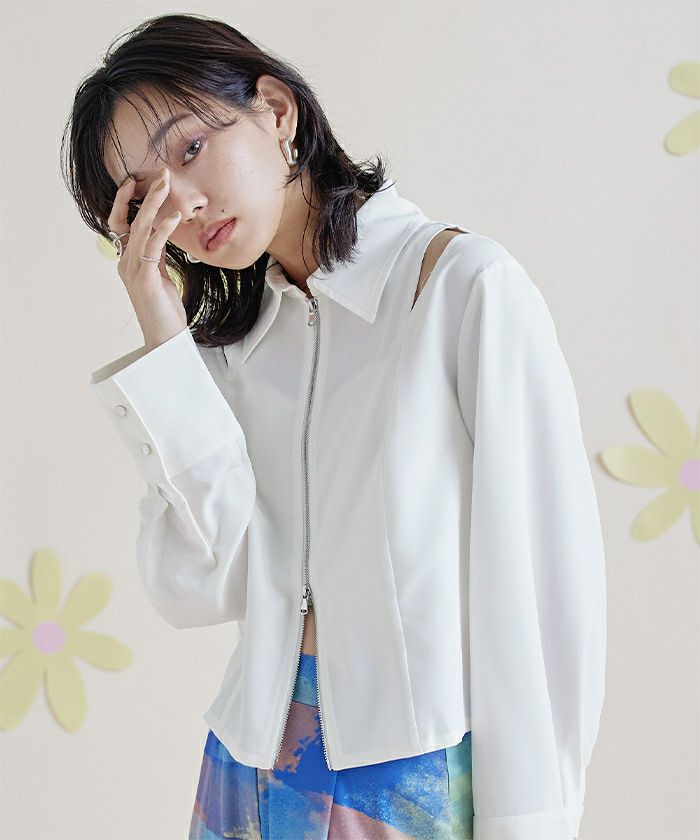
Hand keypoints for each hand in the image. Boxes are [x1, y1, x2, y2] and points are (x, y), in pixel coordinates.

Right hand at [107, 167, 187, 350]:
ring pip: (139, 228)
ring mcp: (132, 270)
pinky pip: (153, 247)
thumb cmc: (165, 309)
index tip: (136, 181)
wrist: (164, 339)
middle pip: (129, 219)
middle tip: (161, 173)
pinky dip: (163, 228)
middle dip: (144, 193)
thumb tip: (162, 233)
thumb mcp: (161, 276)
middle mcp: (125, 262)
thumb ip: (157, 255)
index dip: (126, 201)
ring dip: (154, 202)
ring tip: (167, 183)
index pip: (121, 223)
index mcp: (127, 261)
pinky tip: (174, 216)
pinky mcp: (145, 278)